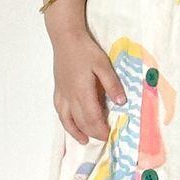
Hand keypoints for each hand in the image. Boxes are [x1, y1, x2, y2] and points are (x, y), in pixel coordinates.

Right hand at [50, 19, 125, 144]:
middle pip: (80, 121)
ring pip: (67, 119)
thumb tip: (121, 102)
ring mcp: (62, 94)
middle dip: (92, 132)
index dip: (101, 129)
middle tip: (104, 137)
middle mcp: (70, 96)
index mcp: (82, 91)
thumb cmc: (85, 50)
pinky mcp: (58, 90)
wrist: (66, 39)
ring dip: (76, 131)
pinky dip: (65, 122)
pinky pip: (60, 111)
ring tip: (85, 140)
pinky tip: (70, 124)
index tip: (109, 135)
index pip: (92, 117)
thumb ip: (112, 84)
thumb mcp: (103, 64)